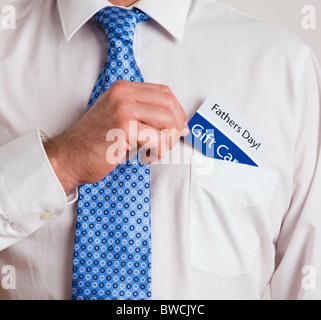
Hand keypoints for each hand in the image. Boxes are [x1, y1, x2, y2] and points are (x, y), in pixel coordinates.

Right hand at [44, 80, 188, 191]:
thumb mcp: (119, 118)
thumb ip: (146, 116)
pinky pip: (157, 138)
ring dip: (168, 140)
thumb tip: (180, 125)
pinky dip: (158, 151)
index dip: (177, 112)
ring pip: (167, 120)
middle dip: (175, 127)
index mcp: (124, 89)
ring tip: (155, 150)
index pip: (165, 93)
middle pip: (169, 104)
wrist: (69, 157)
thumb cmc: (94, 142)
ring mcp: (123, 109)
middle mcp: (124, 94)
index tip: (177, 129)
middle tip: (167, 143)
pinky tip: (146, 156)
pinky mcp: (123, 127)